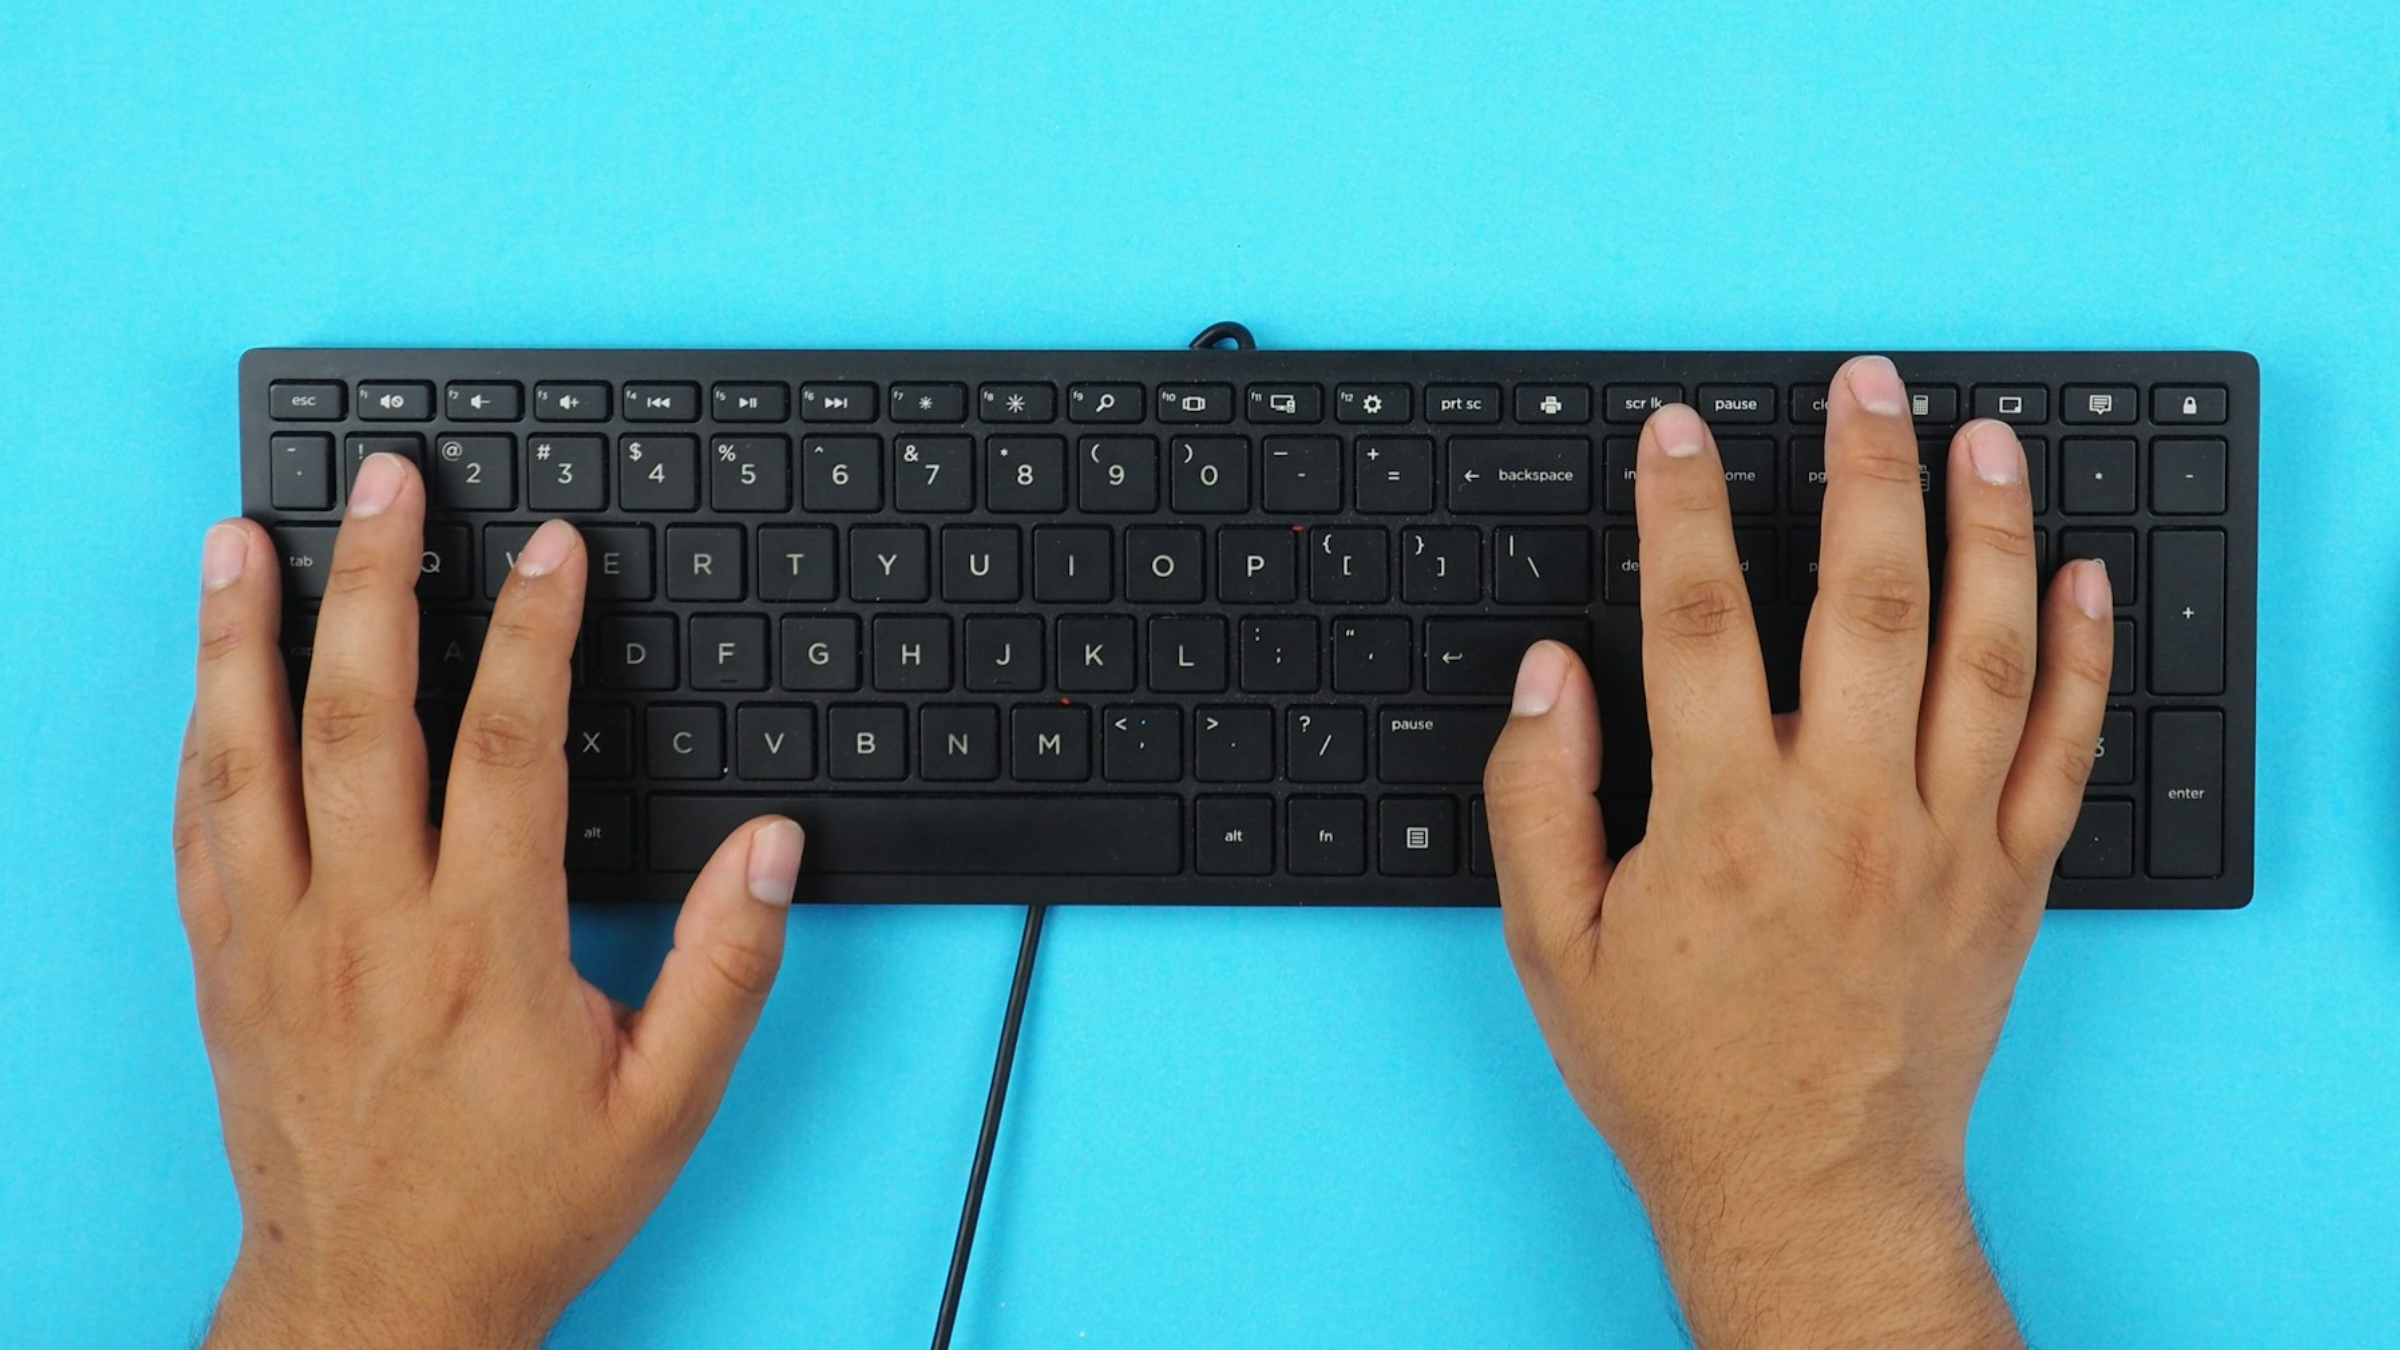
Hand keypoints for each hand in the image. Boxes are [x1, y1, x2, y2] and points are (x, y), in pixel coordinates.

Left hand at [172, 454, 804, 1349]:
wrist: (377, 1299)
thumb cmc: (519, 1204)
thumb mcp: (667, 1102)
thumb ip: (727, 964)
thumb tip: (768, 848)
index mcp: (483, 945)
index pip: (507, 743)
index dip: (534, 628)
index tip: (550, 550)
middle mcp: (367, 926)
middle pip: (359, 712)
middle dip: (374, 577)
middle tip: (385, 486)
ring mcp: (279, 943)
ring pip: (247, 755)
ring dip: (244, 635)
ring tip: (241, 540)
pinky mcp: (227, 970)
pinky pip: (199, 829)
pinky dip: (200, 739)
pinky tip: (208, 683)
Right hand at [1484, 356, 2110, 1347]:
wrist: (1807, 1188)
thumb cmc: (1678, 1072)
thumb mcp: (1552, 946)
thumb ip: (1536, 798)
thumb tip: (1550, 677)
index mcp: (1720, 820)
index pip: (1697, 619)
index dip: (1680, 507)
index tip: (1675, 434)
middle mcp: (1842, 813)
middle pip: (1865, 601)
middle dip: (1865, 473)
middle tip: (1865, 387)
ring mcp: (1942, 842)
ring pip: (1981, 653)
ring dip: (1985, 533)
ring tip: (1980, 442)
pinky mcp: (2009, 881)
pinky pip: (2063, 749)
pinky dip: (2082, 655)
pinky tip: (2078, 577)